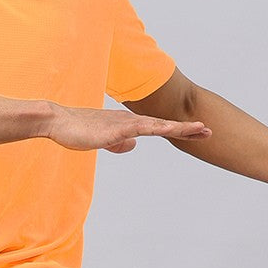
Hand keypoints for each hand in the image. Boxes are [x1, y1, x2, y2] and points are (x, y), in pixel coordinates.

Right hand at [47, 103, 211, 153]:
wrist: (57, 122)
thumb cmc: (76, 131)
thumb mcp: (102, 142)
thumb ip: (119, 143)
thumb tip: (134, 146)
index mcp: (128, 124)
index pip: (159, 127)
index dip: (179, 129)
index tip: (198, 132)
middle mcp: (130, 120)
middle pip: (164, 124)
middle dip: (188, 128)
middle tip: (210, 130)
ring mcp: (124, 123)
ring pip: (158, 125)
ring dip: (180, 127)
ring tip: (200, 129)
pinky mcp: (115, 128)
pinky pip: (140, 128)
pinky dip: (158, 128)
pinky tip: (171, 129)